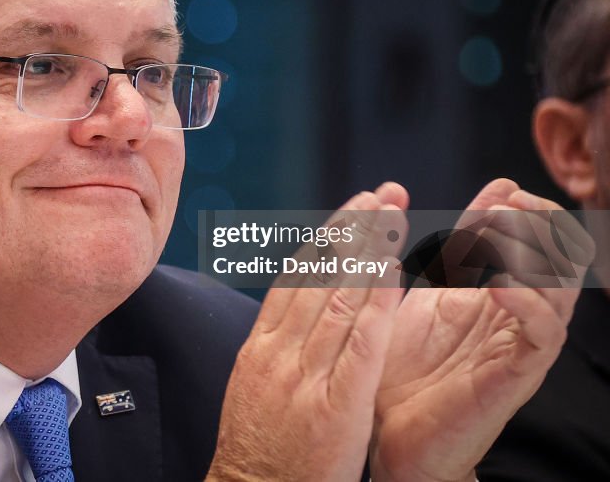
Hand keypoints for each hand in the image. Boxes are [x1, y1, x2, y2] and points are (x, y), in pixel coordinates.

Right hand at [208, 183, 407, 481]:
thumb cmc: (258, 453)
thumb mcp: (253, 389)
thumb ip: (275, 349)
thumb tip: (294, 312)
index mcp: (259, 348)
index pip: (294, 279)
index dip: (325, 240)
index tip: (350, 211)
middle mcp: (279, 352)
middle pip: (317, 277)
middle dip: (350, 230)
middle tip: (378, 194)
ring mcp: (305, 376)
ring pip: (338, 299)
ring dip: (368, 252)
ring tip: (391, 215)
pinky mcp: (335, 404)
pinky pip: (359, 345)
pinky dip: (375, 304)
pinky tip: (393, 273)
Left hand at [370, 179, 592, 481]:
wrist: (387, 435)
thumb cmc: (400, 366)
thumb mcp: (418, 296)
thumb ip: (442, 257)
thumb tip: (456, 212)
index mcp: (491, 293)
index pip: (529, 239)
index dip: (521, 209)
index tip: (501, 189)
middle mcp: (514, 316)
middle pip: (559, 258)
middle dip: (539, 223)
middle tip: (509, 205)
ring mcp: (518, 344)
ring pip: (560, 289)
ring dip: (534, 253)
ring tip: (501, 231)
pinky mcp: (516, 375)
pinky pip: (543, 334)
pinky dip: (527, 301)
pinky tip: (498, 283)